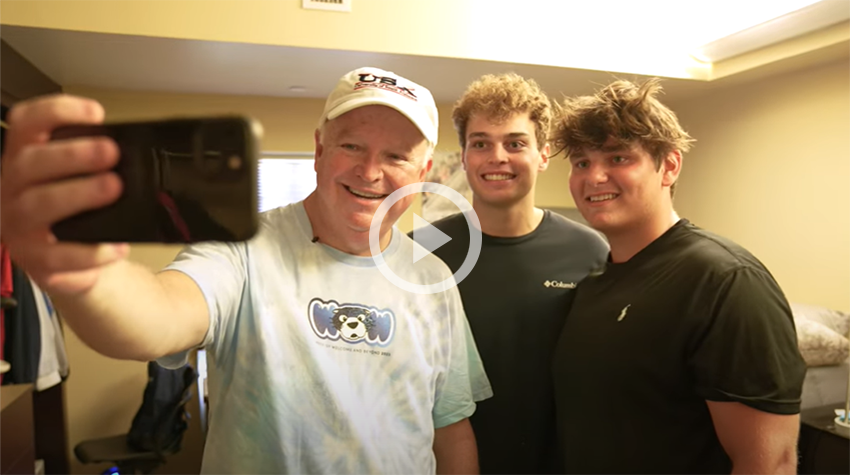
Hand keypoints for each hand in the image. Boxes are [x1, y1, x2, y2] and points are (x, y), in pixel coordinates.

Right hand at [0, 94, 128, 295]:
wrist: (77, 264)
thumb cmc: (81, 212)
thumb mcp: (82, 180)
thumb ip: (97, 162)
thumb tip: (135, 149)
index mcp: (25, 160)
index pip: (25, 123)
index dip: (56, 111)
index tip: (96, 112)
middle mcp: (12, 189)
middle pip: (29, 163)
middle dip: (71, 154)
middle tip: (110, 152)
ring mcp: (18, 226)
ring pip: (36, 205)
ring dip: (77, 193)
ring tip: (113, 187)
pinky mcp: (34, 261)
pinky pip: (57, 257)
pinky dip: (90, 252)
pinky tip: (115, 246)